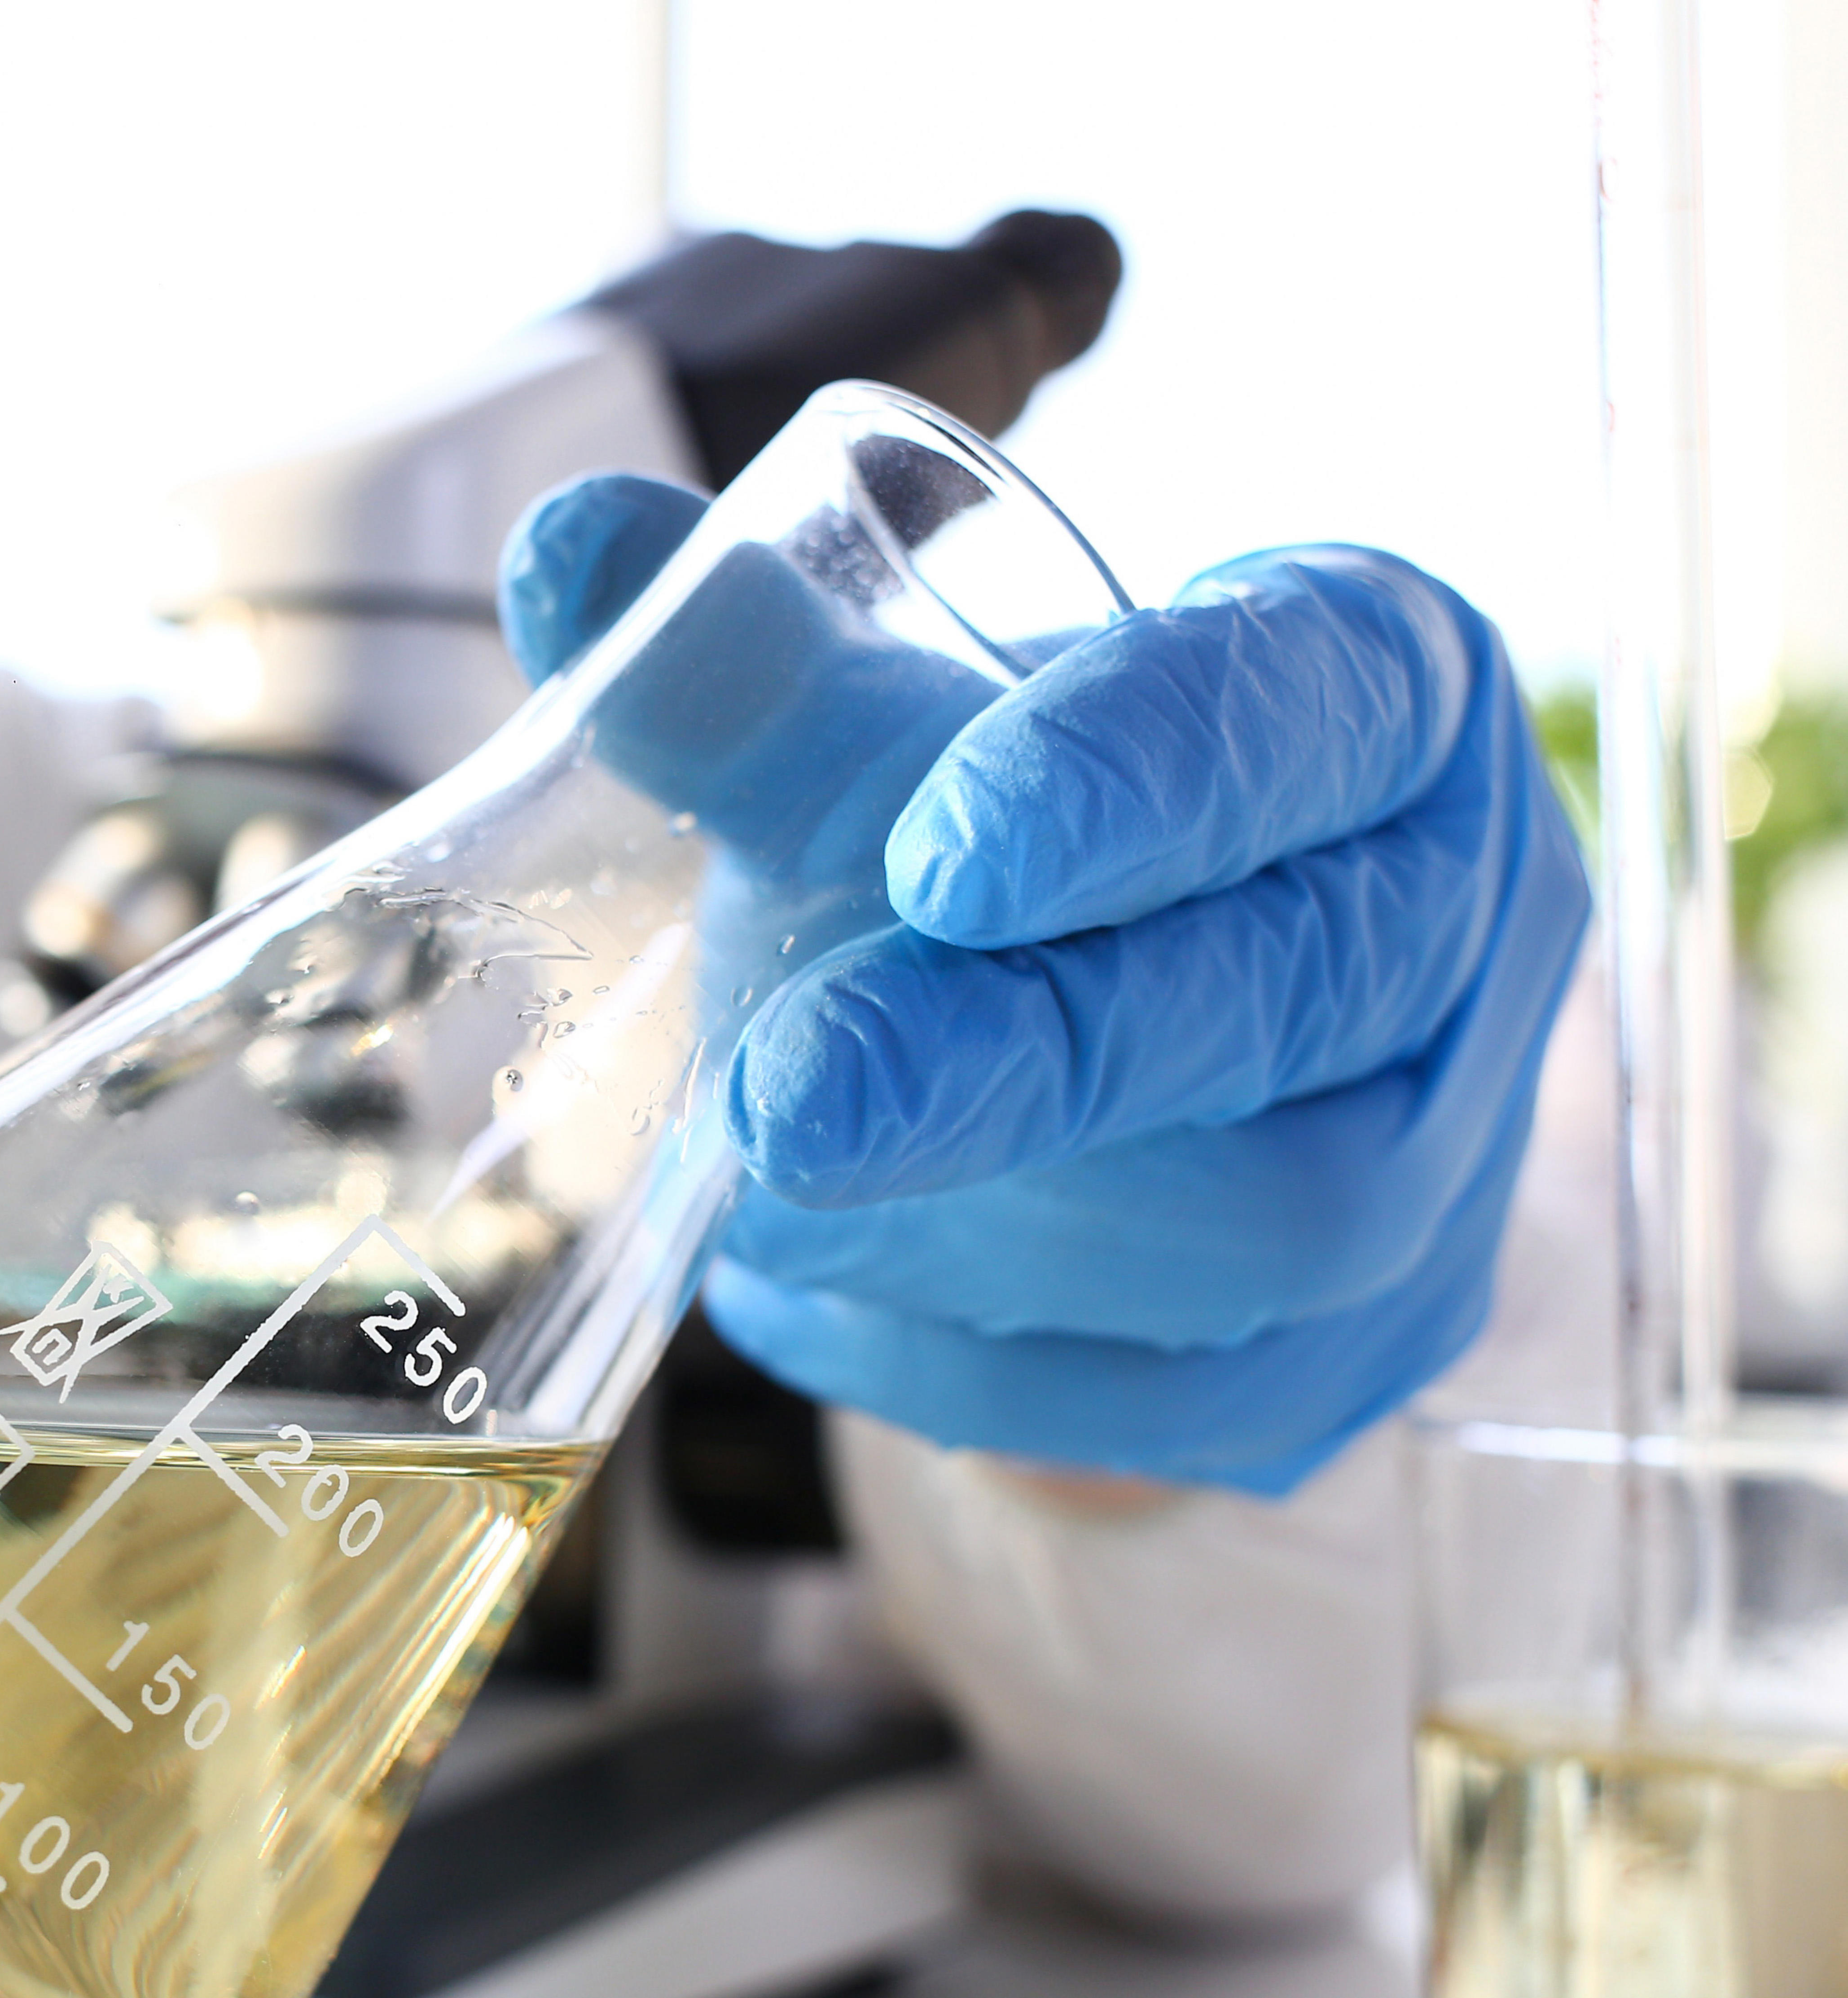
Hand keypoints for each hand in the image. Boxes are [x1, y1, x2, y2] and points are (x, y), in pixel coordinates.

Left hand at [503, 475, 1589, 1493]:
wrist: (1123, 1015)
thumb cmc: (1025, 827)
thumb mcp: (919, 712)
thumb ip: (747, 655)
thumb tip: (566, 559)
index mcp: (1387, 704)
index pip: (1296, 719)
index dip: (1128, 783)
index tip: (941, 857)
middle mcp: (1463, 936)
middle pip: (1278, 1004)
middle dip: (1018, 1057)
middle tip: (785, 1097)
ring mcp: (1441, 1177)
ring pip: (1242, 1238)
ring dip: (965, 1221)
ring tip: (765, 1181)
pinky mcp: (1351, 1364)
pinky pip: (1164, 1405)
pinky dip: (951, 1353)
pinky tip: (806, 1284)